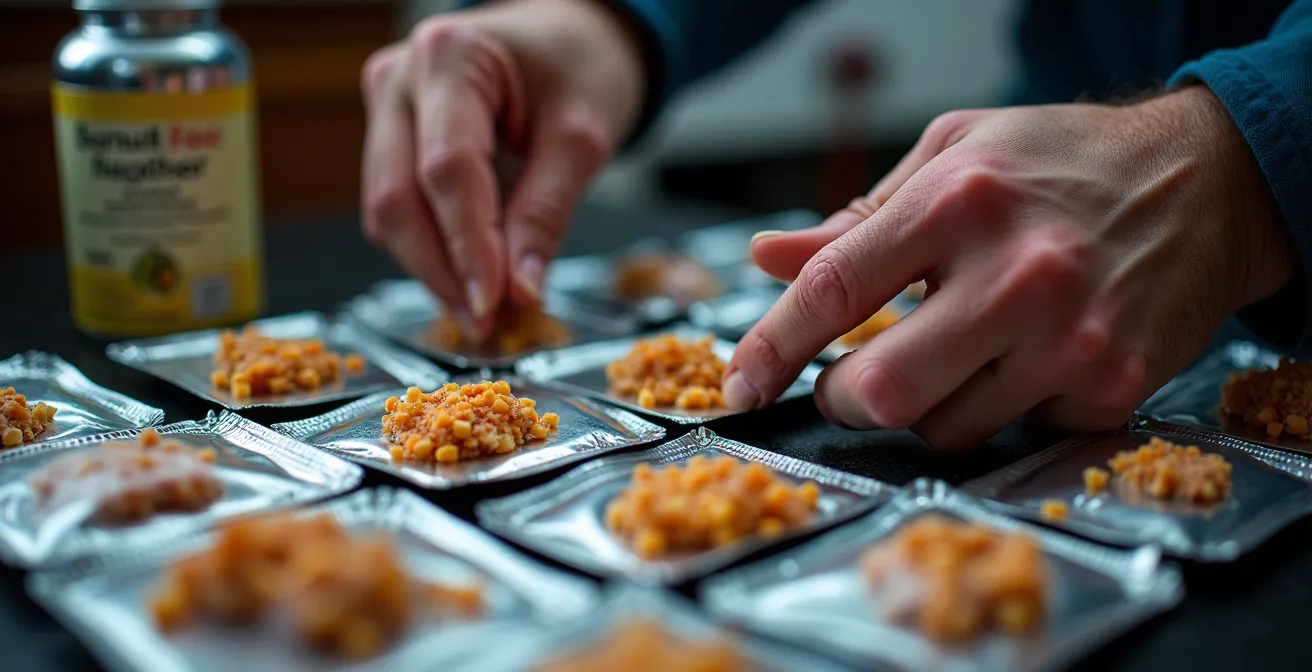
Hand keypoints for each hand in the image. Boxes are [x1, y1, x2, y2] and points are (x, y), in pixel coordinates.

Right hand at [360, 0, 644, 335]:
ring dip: (433, 268)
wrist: (570, 37)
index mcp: (450, 57)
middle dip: (442, 270)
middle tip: (489, 323)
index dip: (468, 246)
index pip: (446, 170)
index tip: (495, 303)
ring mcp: (387, 107)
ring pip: (388, 210)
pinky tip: (470, 278)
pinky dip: (432, 249)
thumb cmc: (582, 66)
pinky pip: (398, 205)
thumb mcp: (583, 136)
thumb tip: (520, 291)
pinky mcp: (391, 136)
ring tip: (486, 310)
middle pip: (399, 197)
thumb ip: (547, 212)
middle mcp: (400, 78)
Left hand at [726, 87, 1295, 448]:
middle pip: (881, 388)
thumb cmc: (1063, 162)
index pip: (834, 289)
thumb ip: (856, 217)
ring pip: (943, 426)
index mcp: (959, 201)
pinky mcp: (1111, 388)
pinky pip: (1014, 432)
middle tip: (849, 379)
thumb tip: (768, 258)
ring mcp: (1070, 340)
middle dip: (844, 396)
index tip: (741, 383)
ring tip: (953, 351)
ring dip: (922, 405)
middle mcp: (1016, 275)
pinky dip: (999, 407)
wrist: (1207, 182)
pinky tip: (1023, 358)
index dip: (770, 345)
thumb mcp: (953, 154)